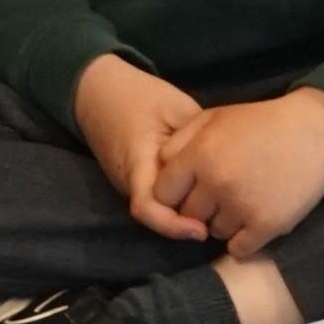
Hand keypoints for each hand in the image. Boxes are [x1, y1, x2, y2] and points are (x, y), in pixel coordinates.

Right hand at [73, 53, 212, 242]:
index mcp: (137, 163)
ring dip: (186, 212)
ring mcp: (131, 184)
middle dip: (187, 222)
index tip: (202, 230)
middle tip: (225, 217)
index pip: (148, 208)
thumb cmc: (138, 96)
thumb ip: (197, 138)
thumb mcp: (175, 108)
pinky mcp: (137, 181)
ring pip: (160, 209)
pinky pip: (160, 199)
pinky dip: (182, 200)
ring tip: (221, 206)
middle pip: (159, 215)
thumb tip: (225, 165)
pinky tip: (207, 192)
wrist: (98, 93)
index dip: (174, 226)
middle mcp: (130, 182)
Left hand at [155, 88, 323, 258]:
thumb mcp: (215, 118)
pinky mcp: (267, 226)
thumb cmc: (263, 121)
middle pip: (187, 217)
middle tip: (221, 195)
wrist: (316, 131)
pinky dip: (244, 240)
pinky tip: (254, 221)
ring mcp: (242, 207)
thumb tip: (159, 168)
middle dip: (199, 209)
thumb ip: (180, 141)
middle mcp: (216, 184)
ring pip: (214, 233)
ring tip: (244, 201)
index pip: (162, 194)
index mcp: (199, 156)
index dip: (175, 193)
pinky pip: (239, 249)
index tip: (191, 189)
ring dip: (224, 223)